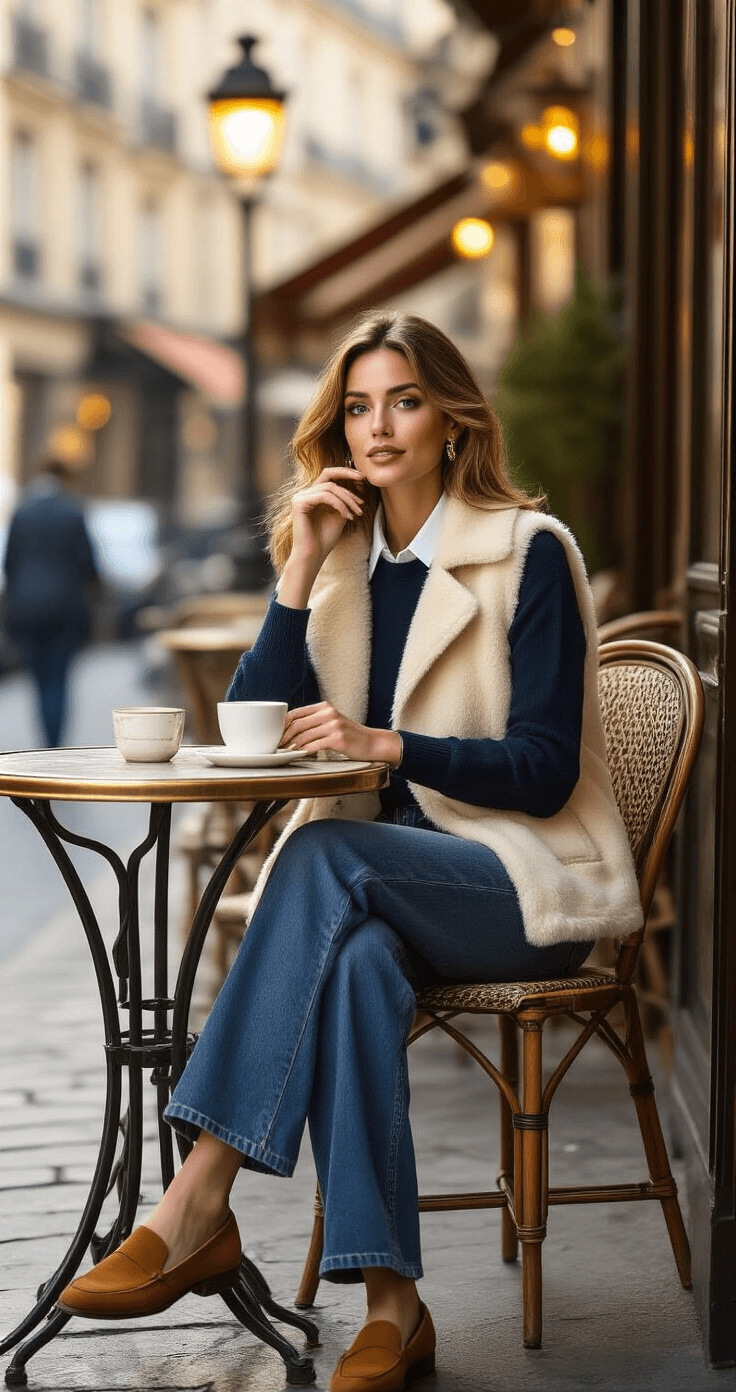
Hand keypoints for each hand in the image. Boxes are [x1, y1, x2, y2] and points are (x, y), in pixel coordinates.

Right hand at [279, 468, 364, 609]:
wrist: (313, 555)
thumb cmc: (325, 539)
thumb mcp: (340, 515)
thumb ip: (345, 500)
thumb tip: (358, 485)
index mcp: (313, 494)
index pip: (329, 475)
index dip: (346, 472)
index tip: (363, 478)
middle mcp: (305, 493)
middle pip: (329, 476)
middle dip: (348, 481)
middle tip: (362, 494)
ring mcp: (300, 497)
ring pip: (330, 488)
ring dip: (347, 500)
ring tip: (357, 513)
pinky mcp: (299, 503)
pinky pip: (324, 496)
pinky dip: (339, 505)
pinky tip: (347, 516)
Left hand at [282, 702, 401, 766]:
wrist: (372, 743)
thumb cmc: (350, 735)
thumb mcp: (332, 722)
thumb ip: (315, 722)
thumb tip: (290, 731)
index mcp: (324, 707)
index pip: (295, 713)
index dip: (282, 725)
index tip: (275, 735)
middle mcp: (329, 713)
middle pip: (297, 724)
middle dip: (284, 737)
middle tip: (277, 747)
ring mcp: (334, 725)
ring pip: (303, 736)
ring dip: (291, 746)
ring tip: (285, 753)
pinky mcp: (338, 739)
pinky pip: (314, 746)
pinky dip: (303, 752)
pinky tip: (299, 755)